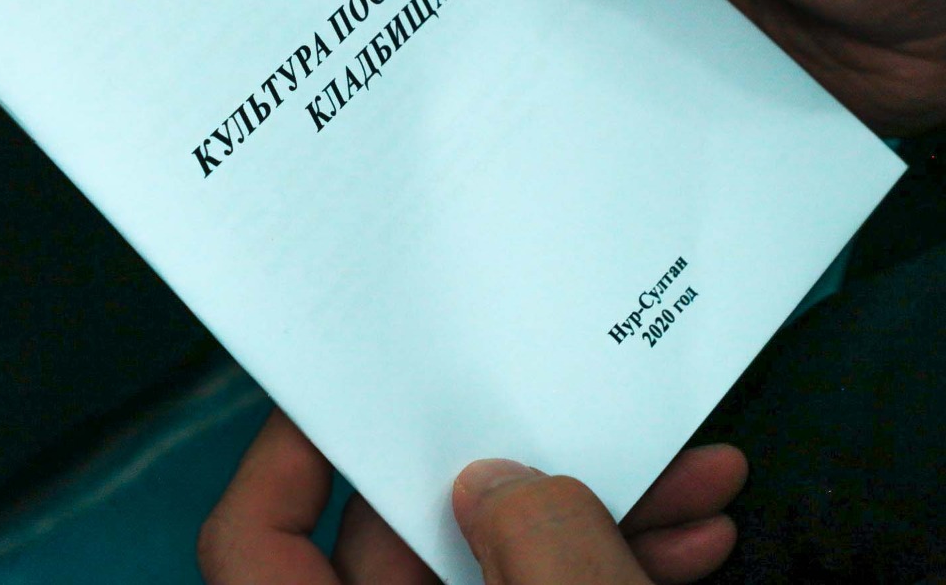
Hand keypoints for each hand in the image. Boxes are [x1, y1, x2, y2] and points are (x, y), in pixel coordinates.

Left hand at [198, 408, 746, 584]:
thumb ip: (539, 556)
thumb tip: (500, 487)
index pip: (253, 552)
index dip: (286, 457)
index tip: (353, 381)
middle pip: (399, 551)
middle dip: (508, 473)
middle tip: (580, 409)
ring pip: (496, 584)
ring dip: (592, 523)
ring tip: (693, 482)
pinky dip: (611, 583)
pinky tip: (691, 550)